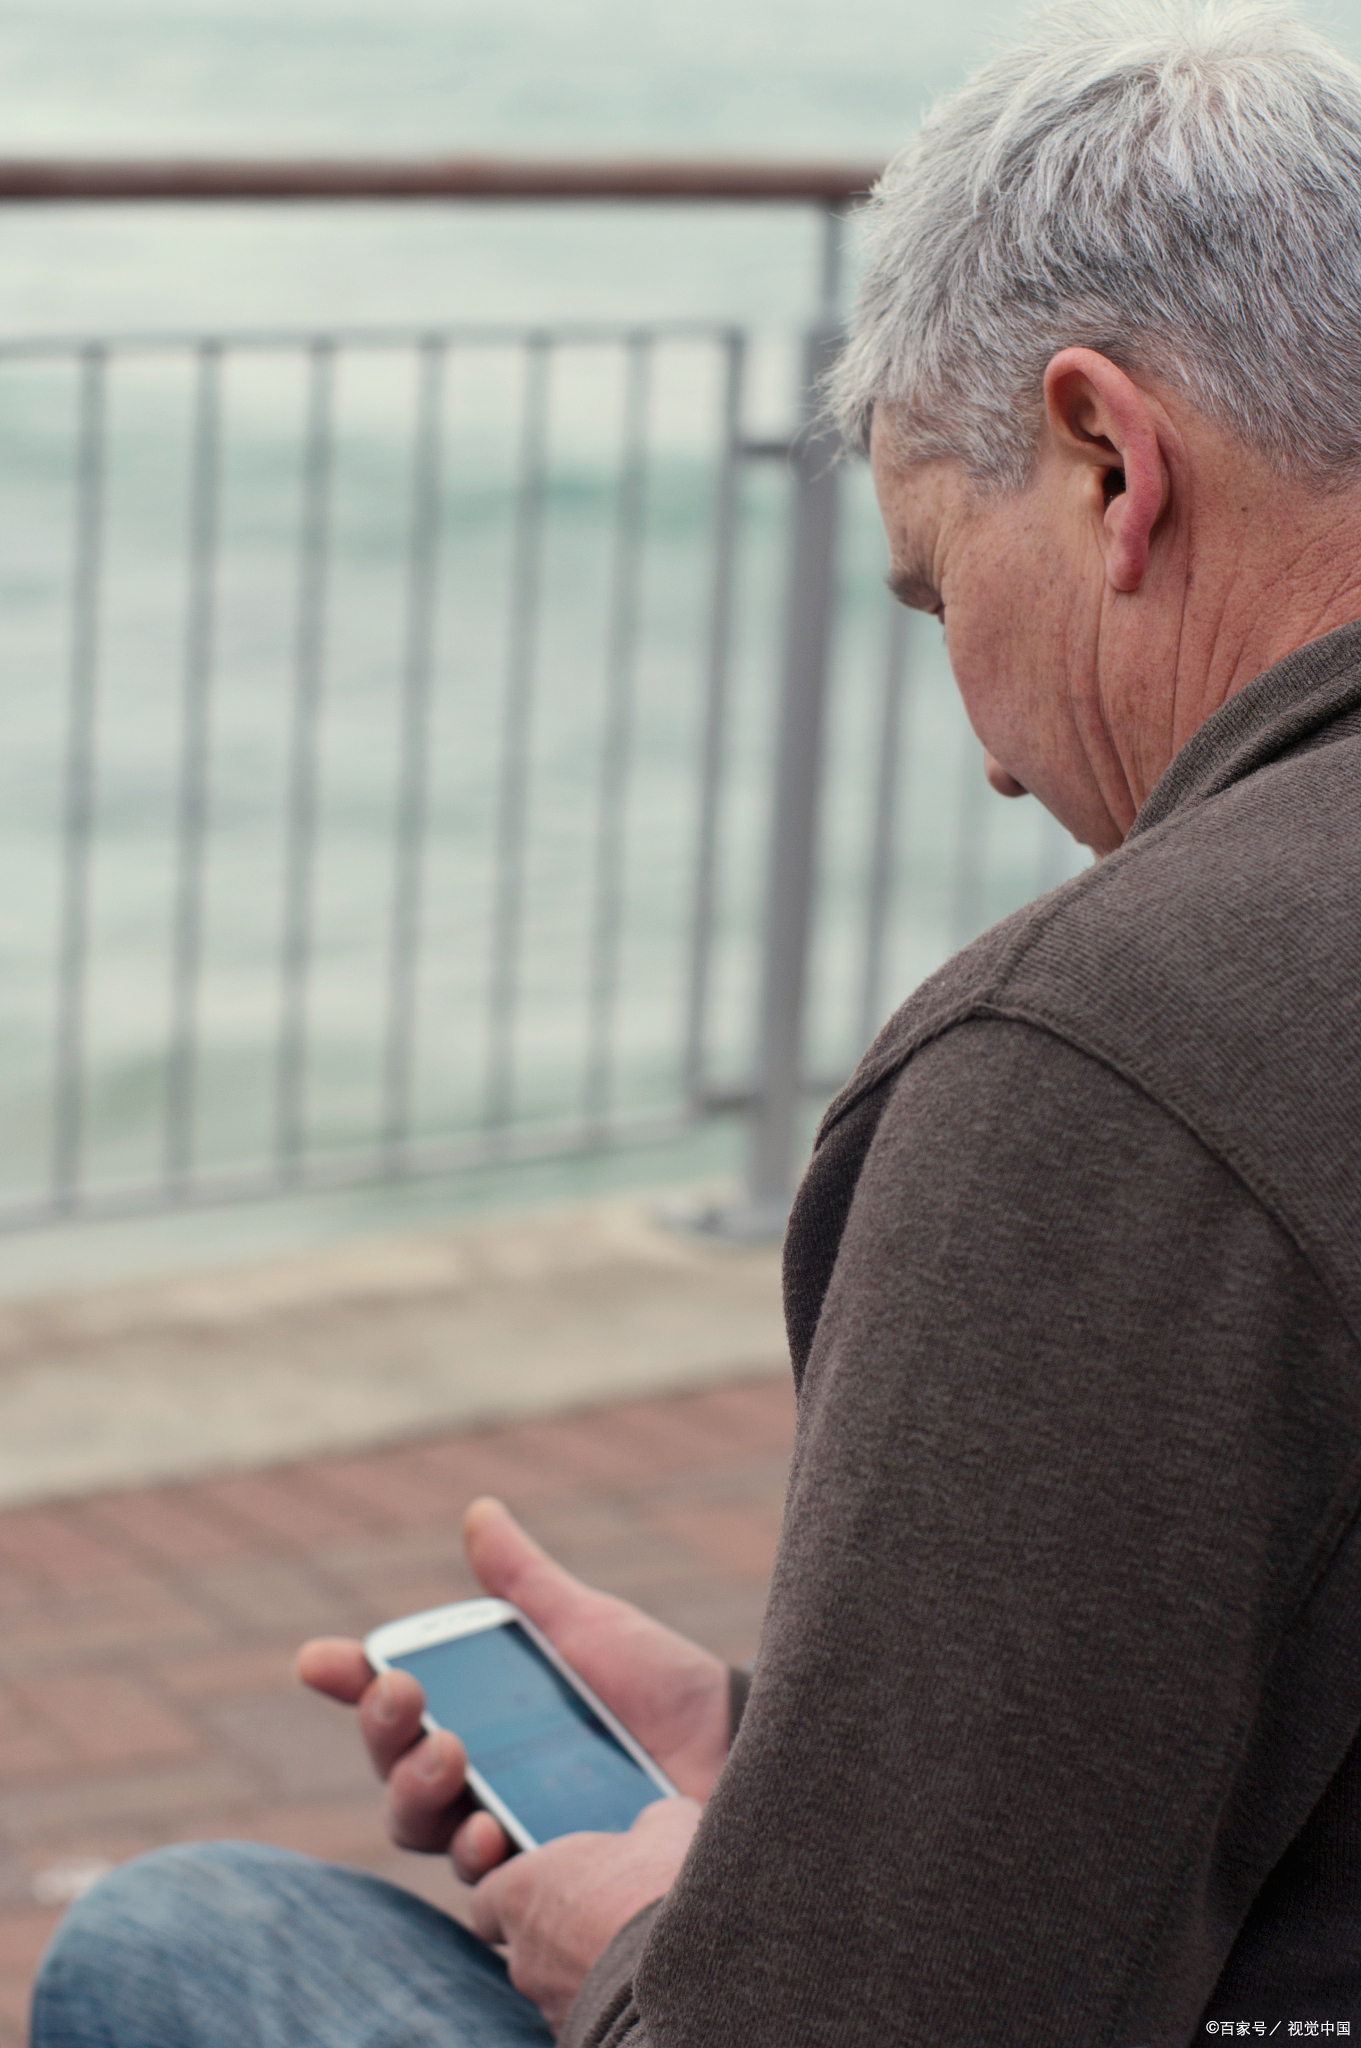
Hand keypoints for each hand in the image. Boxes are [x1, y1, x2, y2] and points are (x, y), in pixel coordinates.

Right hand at [297, 1496, 729, 1880]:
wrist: (739, 1755)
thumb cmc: (662, 1694)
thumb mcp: (588, 1627)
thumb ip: (526, 1584)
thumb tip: (480, 1513)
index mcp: (478, 1719)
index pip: (394, 1705)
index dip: (350, 1681)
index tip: (318, 1658)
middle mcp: (479, 1785)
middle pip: (396, 1772)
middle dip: (384, 1731)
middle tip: (406, 1696)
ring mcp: (507, 1838)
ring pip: (423, 1830)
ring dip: (418, 1789)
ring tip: (450, 1754)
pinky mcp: (542, 1889)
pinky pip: (486, 1890)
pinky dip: (476, 1853)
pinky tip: (489, 1830)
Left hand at [468, 1796, 701, 2032]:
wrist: (693, 1975)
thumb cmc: (663, 1887)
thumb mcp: (664, 1826)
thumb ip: (645, 1824)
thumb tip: (655, 1825)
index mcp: (523, 1892)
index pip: (488, 1898)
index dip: (515, 1893)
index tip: (548, 1885)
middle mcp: (525, 1956)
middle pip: (529, 1946)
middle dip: (566, 1934)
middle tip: (614, 1917)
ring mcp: (551, 2009)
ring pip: (561, 1988)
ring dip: (591, 1972)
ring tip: (643, 1958)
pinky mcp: (584, 2044)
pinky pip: (593, 2020)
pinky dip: (614, 2009)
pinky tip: (652, 1991)